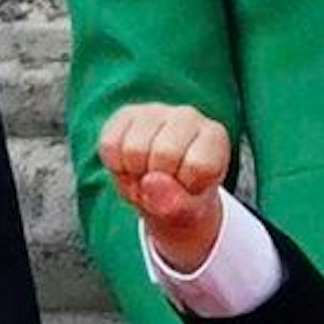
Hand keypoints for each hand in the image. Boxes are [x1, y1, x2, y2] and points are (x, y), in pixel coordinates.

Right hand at [96, 102, 231, 272]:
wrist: (163, 190)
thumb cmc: (183, 197)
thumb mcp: (188, 212)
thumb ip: (176, 204)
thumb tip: (150, 182)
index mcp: (214, 137)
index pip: (197, 165)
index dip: (185, 186)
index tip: (188, 187)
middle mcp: (187, 116)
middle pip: (163, 154)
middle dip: (156, 183)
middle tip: (162, 187)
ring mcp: (155, 111)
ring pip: (133, 148)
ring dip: (134, 175)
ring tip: (146, 178)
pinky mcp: (125, 114)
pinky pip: (109, 144)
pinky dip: (116, 166)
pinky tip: (130, 166)